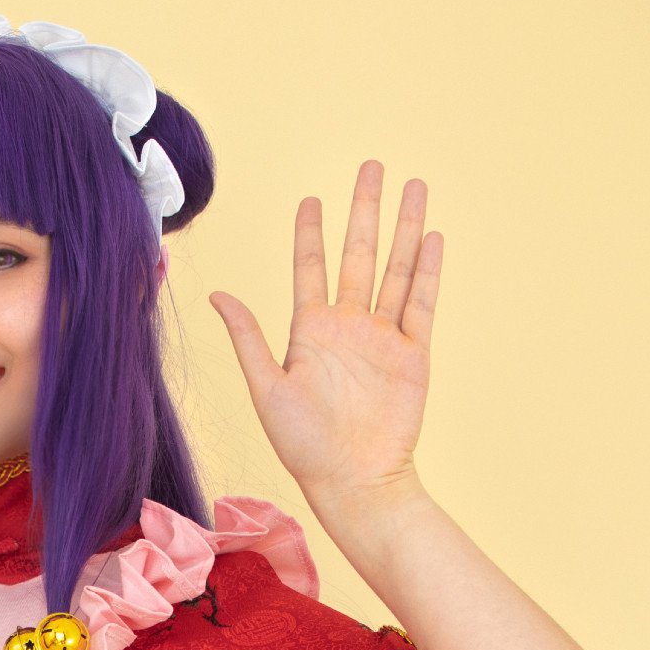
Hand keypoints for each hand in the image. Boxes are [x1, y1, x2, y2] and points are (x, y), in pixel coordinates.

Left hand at [210, 160, 440, 520]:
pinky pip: (421, 305)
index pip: (310, 268)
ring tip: (413, 186)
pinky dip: (427, 271)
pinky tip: (432, 237)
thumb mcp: (266, 388)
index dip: (310, 233)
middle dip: (365, 209)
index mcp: (310, 332)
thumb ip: (247, 339)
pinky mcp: (412, 356)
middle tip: (371, 166)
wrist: (355, 483)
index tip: (311, 200)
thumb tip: (216, 294)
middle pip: (359, 254)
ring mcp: (382, 340)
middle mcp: (348, 328)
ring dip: (405, 228)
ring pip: (397, 270)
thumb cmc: (304, 447)